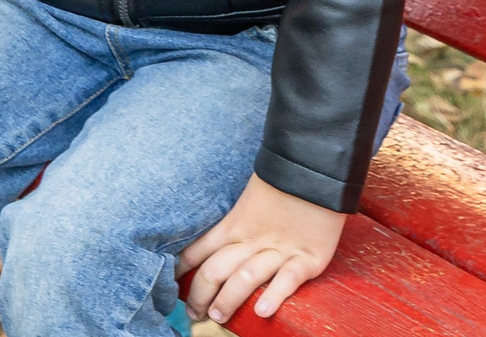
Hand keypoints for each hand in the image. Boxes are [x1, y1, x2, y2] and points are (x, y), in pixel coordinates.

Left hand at [178, 174, 345, 323]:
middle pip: (216, 270)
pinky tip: (262, 311)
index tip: (171, 286)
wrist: (314, 170)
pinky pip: (288, 278)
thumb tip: (216, 242)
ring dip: (228, 300)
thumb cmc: (280, 184)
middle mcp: (251, 240)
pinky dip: (275, 295)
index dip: (182, 271)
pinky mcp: (308, 258)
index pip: (199, 251)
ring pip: (245, 278)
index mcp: (234, 226)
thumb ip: (235, 224)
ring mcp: (279, 250)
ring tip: (217, 317)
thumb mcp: (248, 203)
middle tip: (194, 314)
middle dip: (200, 295)